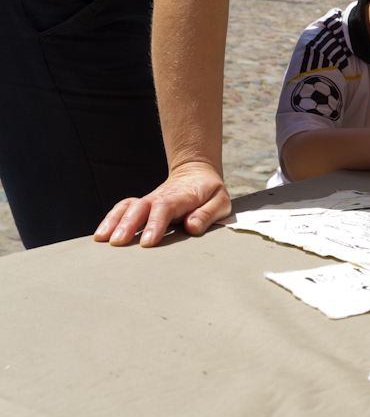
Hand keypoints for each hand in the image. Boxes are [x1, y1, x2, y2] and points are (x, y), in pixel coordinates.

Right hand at [93, 162, 230, 246]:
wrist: (196, 174)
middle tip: (118, 243)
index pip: (165, 208)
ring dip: (113, 221)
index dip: (155, 224)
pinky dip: (110, 219)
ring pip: (127, 206)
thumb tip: (192, 226)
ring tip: (101, 239)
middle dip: (128, 224)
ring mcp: (149, 200)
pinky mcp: (142, 205)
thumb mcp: (220, 202)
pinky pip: (122, 208)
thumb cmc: (210, 192)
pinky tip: (101, 234)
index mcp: (182, 197)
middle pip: (140, 207)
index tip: (147, 242)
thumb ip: (207, 214)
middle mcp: (160, 197)